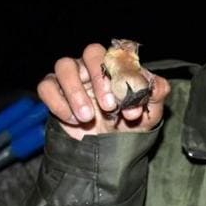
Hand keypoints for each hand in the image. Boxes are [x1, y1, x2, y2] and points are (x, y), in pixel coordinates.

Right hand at [37, 43, 169, 139]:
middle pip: (91, 52)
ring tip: (87, 117)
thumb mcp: (149, 114)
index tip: (129, 106)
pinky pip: (46, 86)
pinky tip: (72, 119)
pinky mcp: (53, 93)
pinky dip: (57, 102)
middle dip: (100, 80)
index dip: (123, 77)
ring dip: (76, 91)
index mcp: (117, 66)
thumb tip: (159, 85)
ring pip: (64, 65)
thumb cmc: (129, 126)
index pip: (118, 55)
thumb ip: (156, 95)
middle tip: (108, 108)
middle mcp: (93, 67)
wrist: (107, 153)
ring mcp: (71, 78)